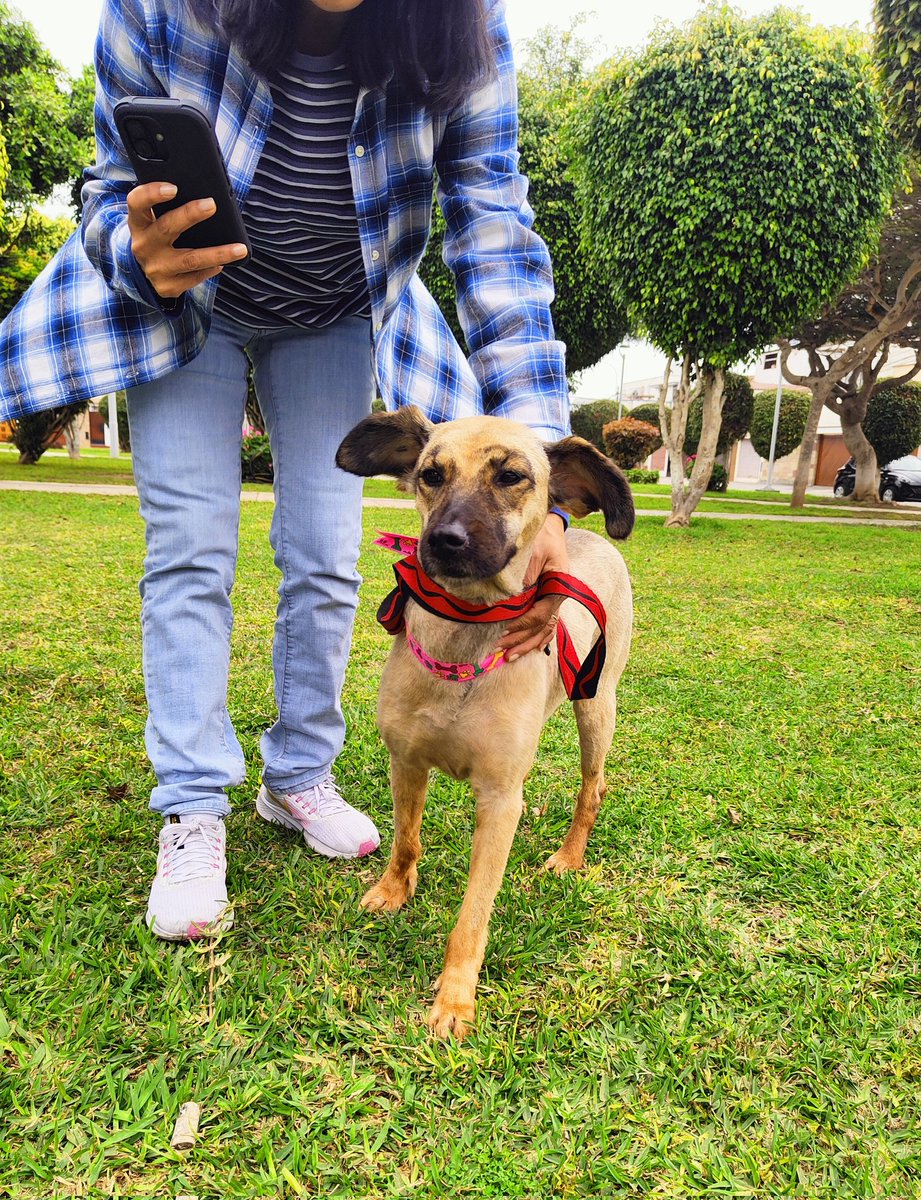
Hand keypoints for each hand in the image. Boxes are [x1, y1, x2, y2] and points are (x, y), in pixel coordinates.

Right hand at [126, 182, 247, 298]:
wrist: (147, 271)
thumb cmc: (158, 236)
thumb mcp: (155, 220)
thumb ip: (169, 207)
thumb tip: (205, 197)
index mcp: (138, 223)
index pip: (137, 203)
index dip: (152, 194)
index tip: (174, 188)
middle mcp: (143, 246)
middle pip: (166, 228)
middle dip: (190, 215)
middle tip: (211, 205)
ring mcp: (155, 269)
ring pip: (190, 259)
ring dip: (217, 253)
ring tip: (239, 249)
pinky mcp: (167, 287)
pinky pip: (195, 277)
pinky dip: (211, 269)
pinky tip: (222, 264)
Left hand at [497, 513, 568, 661]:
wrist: (548, 523)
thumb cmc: (540, 534)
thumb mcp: (531, 552)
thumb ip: (522, 577)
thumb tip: (507, 602)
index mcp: (559, 585)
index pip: (540, 614)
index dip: (520, 626)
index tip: (501, 632)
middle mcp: (558, 594)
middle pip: (542, 626)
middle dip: (520, 641)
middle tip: (500, 652)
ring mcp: (554, 597)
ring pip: (544, 628)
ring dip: (527, 643)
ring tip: (509, 656)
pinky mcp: (547, 596)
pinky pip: (544, 622)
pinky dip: (537, 637)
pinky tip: (529, 648)